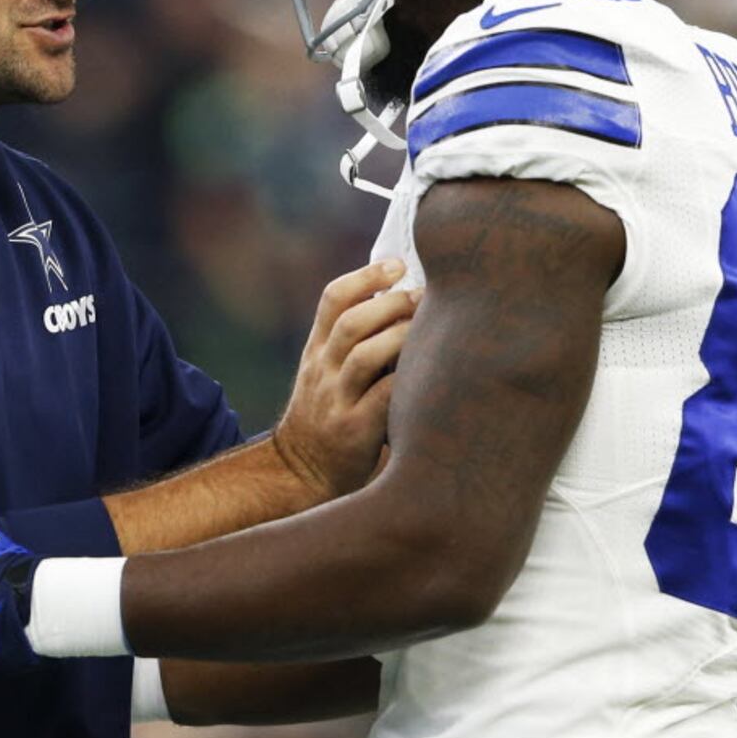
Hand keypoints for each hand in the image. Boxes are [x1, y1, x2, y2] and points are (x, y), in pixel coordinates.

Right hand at [274, 259, 417, 499]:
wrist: (302, 472)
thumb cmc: (331, 415)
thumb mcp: (326, 374)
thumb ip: (353, 342)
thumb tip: (404, 301)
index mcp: (317, 350)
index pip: (333, 299)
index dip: (366, 276)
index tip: (397, 264)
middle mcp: (322, 371)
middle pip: (352, 322)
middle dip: (392, 303)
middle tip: (424, 296)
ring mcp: (336, 401)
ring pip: (365, 355)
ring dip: (401, 336)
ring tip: (430, 329)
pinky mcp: (354, 431)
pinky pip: (384, 397)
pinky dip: (409, 380)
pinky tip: (433, 374)